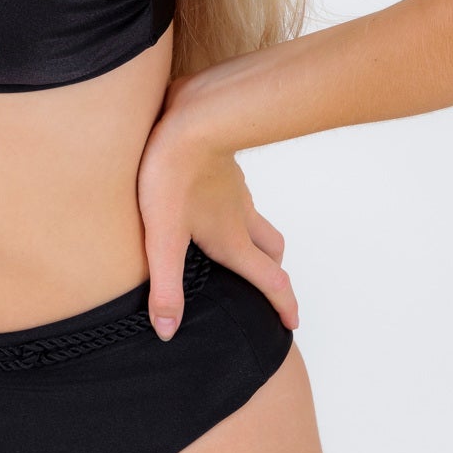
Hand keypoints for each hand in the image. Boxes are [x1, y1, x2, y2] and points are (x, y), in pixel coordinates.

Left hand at [136, 74, 297, 340]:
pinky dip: (236, 210)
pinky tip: (211, 205)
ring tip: (239, 249)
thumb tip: (167, 332)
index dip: (284, 306)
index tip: (291, 325)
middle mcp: (241, 218)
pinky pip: (239, 196)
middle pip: (272, 252)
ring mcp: (236, 191)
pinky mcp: (224, 169)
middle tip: (267, 287)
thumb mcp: (161, 239)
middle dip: (274, 273)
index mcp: (232, 241)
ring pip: (259, 222)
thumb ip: (165, 287)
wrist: (189, 120)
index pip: (270, 281)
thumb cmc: (172, 177)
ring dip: (257, 240)